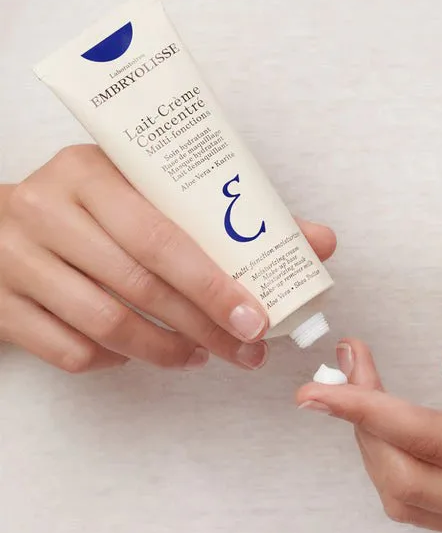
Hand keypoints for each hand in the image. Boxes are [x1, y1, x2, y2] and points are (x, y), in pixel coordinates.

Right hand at [0, 145, 335, 372]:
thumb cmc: (90, 207)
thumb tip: (318, 241)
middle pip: (139, 285)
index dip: (213, 284)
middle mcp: (47, 211)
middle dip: (204, 327)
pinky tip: (140, 352)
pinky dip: (116, 360)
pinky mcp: (0, 306)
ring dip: (166, 350)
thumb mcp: (146, 191)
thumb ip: (229, 217)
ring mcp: (15, 260)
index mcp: (91, 172)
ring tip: (201, 356)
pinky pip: (70, 350)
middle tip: (246, 349)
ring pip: (105, 325)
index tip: (256, 319)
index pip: (162, 236)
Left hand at [297, 335, 441, 532]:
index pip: (427, 442)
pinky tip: (382, 419)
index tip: (322, 390)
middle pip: (405, 478)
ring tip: (357, 384)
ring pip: (406, 496)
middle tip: (345, 364)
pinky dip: (389, 458)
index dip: (367, 411)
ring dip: (371, 440)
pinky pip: (422, 500)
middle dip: (361, 420)